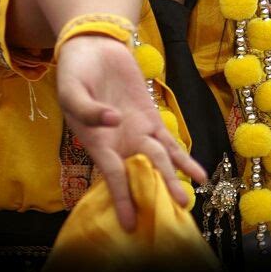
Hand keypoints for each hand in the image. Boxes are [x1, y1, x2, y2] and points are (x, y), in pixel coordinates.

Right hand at [56, 34, 206, 230]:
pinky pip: (170, 141)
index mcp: (97, 142)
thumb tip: (113, 121)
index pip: (112, 175)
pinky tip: (198, 173)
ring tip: (188, 198)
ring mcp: (137, 130)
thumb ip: (88, 109)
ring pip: (160, 160)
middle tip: (174, 210)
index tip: (128, 223)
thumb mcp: (72, 91)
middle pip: (142, 172)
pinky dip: (183, 157)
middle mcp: (119, 143)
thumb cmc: (74, 73)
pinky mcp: (151, 117)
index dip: (121, 198)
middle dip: (158, 191)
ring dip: (174, 178)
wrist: (93, 48)